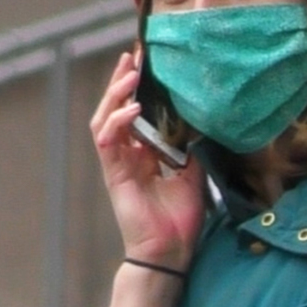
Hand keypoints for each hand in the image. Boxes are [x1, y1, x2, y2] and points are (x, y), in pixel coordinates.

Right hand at [90, 49, 204, 269]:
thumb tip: (201, 120)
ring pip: (105, 119)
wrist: (170, 251)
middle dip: (123, 81)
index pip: (138, 111)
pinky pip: (108, 142)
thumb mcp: (193, 174)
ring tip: (129, 74)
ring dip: (115, 95)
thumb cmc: (180, 220)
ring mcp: (118, 164)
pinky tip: (134, 108)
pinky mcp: (114, 174)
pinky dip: (118, 122)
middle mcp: (128, 155)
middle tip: (133, 55)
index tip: (150, 61)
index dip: (140, 87)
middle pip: (117, 109)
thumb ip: (190, 148)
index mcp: (145, 154)